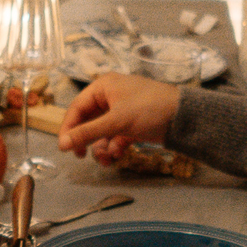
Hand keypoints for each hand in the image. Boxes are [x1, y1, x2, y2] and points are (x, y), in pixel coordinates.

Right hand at [56, 73, 179, 161]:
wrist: (186, 117)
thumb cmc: (149, 110)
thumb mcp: (116, 121)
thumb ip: (88, 133)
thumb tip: (61, 144)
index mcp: (104, 86)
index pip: (77, 107)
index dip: (69, 128)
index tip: (64, 148)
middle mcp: (111, 96)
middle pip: (89, 121)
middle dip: (87, 140)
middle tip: (81, 156)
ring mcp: (123, 111)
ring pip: (102, 132)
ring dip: (101, 147)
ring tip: (106, 160)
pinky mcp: (133, 124)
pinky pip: (116, 137)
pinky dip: (114, 147)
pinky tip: (117, 156)